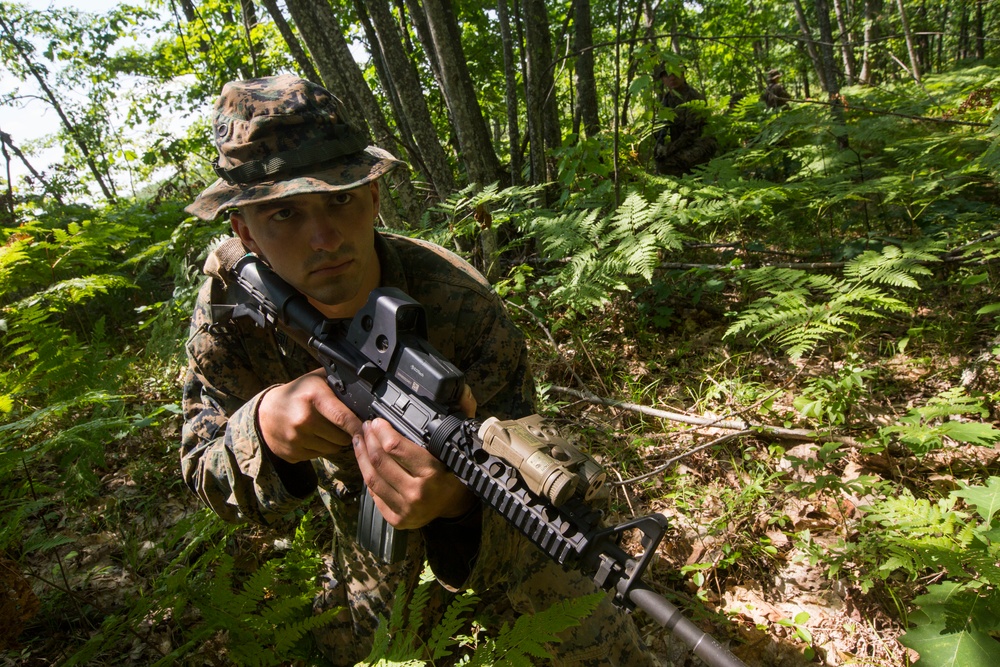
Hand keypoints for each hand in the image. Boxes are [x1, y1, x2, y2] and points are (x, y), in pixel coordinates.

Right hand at [257, 368, 362, 463]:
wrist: (264, 413)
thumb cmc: (296, 393)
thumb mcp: (316, 379)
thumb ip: (339, 382)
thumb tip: (367, 389)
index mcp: (313, 398)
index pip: (343, 417)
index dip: (359, 426)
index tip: (369, 430)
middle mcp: (304, 420)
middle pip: (341, 437)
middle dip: (347, 433)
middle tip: (341, 425)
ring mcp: (297, 439)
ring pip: (332, 449)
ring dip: (334, 442)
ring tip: (325, 429)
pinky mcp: (293, 453)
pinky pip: (319, 456)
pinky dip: (320, 448)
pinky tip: (313, 436)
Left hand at [352, 384, 478, 529]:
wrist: (453, 504)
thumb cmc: (453, 470)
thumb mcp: (456, 444)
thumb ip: (458, 417)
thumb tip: (461, 390)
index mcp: (432, 472)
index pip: (395, 448)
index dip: (382, 431)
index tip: (377, 421)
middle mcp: (418, 493)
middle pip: (379, 461)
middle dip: (368, 440)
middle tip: (366, 428)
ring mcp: (406, 509)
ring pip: (372, 478)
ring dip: (361, 456)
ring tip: (360, 441)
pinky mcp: (396, 520)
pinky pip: (374, 495)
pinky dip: (367, 475)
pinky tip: (365, 462)